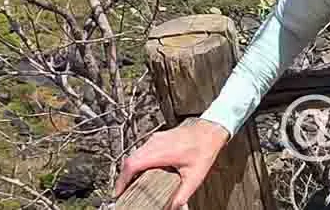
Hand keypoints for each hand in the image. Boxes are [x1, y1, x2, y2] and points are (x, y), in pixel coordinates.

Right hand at [113, 117, 229, 209]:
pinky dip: (137, 162)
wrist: (212, 129)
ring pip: (134, 154)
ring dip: (130, 169)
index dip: (122, 180)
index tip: (118, 193)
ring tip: (130, 185)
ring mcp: (155, 139)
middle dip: (124, 178)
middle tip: (123, 192)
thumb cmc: (205, 148)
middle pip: (130, 160)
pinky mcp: (158, 138)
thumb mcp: (195, 176)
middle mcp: (154, 143)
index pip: (132, 165)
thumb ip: (183, 195)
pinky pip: (141, 150)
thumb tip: (176, 208)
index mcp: (160, 152)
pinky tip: (142, 172)